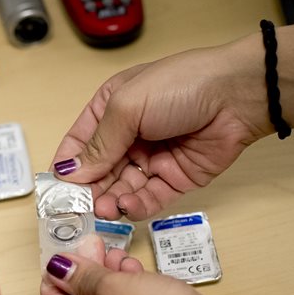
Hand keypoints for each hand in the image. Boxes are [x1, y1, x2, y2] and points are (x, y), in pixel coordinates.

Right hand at [50, 41, 269, 219]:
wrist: (238, 95)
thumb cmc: (180, 85)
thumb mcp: (128, 107)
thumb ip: (98, 144)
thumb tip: (69, 173)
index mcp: (111, 109)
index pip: (79, 144)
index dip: (67, 167)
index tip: (55, 192)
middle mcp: (129, 135)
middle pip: (99, 171)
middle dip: (89, 190)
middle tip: (82, 209)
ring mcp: (152, 158)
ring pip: (122, 187)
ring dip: (111, 200)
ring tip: (105, 209)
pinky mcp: (175, 178)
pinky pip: (149, 198)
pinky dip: (136, 206)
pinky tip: (127, 207)